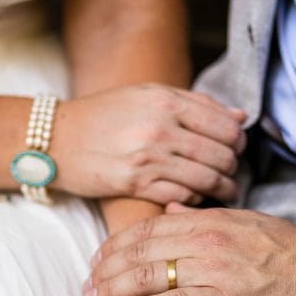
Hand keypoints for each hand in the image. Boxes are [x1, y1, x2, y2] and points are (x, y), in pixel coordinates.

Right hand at [52, 84, 246, 204]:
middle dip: (233, 168)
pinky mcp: (135, 184)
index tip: (236, 149)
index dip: (238, 142)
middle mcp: (159, 128)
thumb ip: (197, 104)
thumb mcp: (149, 96)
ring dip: (223, 189)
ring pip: (207, 180)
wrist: (54, 138)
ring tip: (225, 191)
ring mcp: (147, 158)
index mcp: (166, 101)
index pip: (226, 127)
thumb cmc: (106, 116)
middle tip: (232, 173)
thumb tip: (241, 118)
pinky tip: (196, 197)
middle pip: (222, 155)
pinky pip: (183, 197)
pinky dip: (196, 200)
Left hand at [83, 204, 295, 295]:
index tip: (97, 260)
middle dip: (105, 269)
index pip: (150, 227)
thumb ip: (208, 219)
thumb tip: (173, 208)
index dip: (117, 244)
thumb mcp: (248, 225)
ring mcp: (216, 268)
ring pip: (150, 274)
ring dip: (114, 290)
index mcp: (213, 220)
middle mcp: (208, 239)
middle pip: (141, 249)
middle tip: (84, 287)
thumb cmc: (294, 257)